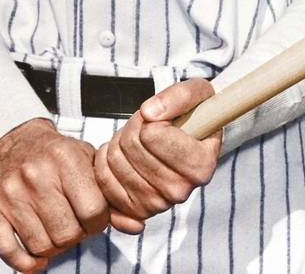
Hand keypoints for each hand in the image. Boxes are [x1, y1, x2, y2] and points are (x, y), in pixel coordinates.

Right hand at [0, 118, 109, 272]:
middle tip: (74, 225)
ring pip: (41, 246)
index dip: (99, 222)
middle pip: (67, 233)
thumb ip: (114, 197)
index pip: (93, 211)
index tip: (94, 218)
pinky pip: (8, 251)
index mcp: (66, 158)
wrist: (19, 141)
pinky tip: (36, 259)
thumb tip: (136, 227)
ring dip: (54, 248)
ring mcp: (9, 190)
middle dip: (77, 236)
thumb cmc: (61, 157)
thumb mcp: (91, 165)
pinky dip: (25, 263)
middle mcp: (35, 173)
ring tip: (57, 231)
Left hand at [94, 79, 221, 231]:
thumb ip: (179, 97)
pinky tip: (123, 154)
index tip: (159, 115)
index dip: (149, 118)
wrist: (191, 141)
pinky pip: (103, 180)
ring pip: (114, 160)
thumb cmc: (194, 116)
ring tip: (138, 138)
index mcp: (201, 166)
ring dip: (119, 140)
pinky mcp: (135, 210)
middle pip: (131, 145)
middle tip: (146, 125)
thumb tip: (149, 112)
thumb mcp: (197, 93)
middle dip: (133, 127)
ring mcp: (157, 204)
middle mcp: (181, 191)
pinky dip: (106, 160)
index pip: (152, 134)